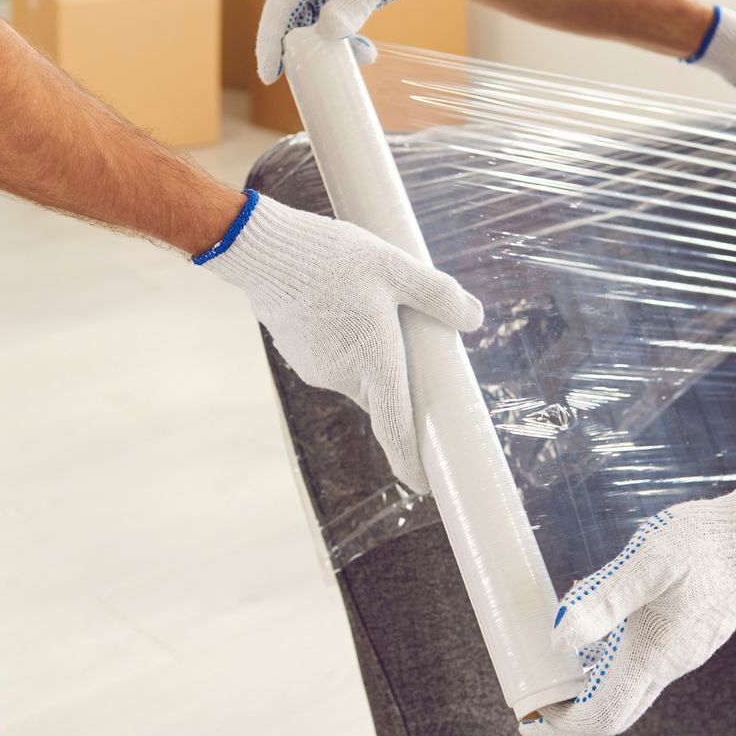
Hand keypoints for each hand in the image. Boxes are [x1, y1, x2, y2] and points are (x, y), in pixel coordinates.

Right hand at [202, 192, 482, 492]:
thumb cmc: (330, 259)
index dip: (411, 463)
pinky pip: (333, 358)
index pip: (395, 430)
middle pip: (383, 394)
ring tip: (368, 301)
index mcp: (373, 363)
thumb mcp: (395, 266)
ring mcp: (315, 368)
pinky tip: (339, 301)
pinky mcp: (297, 353)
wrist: (262, 249)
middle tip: (411, 334)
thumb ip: (437, 294)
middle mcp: (343, 376)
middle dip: (399, 377)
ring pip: (357, 372)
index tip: (425, 485)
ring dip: (370, 353)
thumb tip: (474, 318)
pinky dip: (345, 341)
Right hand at [255, 0, 465, 83]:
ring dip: (321, 49)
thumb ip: (355, 3)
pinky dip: (341, 42)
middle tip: (301, 83)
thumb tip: (327, 33)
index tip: (268, 75)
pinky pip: (328, 24)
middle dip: (290, 51)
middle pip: (287, 18)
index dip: (270, 41)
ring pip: (307, 25)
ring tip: (345, 66)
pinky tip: (365, 52)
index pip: (279, 5)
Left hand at [520, 462, 735, 735]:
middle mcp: (669, 665)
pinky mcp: (690, 637)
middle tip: (534, 700)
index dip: (561, 725)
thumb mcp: (648, 563)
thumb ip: (604, 600)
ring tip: (553, 669)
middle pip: (615, 712)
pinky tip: (596, 637)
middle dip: (571, 716)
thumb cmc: (707, 544)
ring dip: (590, 691)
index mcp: (652, 655)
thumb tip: (559, 638)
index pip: (601, 715)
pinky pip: (645, 668)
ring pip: (631, 690)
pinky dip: (612, 668)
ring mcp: (683, 653)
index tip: (528, 716)